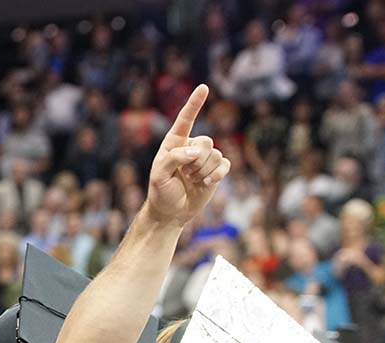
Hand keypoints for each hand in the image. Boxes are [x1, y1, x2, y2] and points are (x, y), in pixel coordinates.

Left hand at [145, 85, 230, 227]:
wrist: (171, 212)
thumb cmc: (161, 192)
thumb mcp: (159, 175)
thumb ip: (174, 158)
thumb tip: (197, 150)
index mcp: (174, 143)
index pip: (185, 120)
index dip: (195, 104)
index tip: (204, 87)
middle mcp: (191, 147)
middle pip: (206, 141)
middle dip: (196, 161)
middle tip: (184, 174)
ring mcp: (205, 158)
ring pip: (215, 154)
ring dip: (202, 171)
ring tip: (191, 181)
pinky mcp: (216, 169)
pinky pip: (225, 164)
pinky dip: (216, 174)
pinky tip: (206, 182)